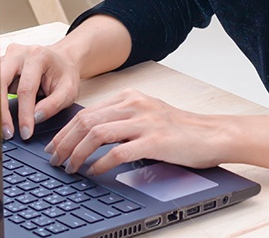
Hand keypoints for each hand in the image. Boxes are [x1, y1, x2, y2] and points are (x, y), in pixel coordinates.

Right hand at [0, 42, 80, 140]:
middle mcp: (18, 54)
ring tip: (4, 127)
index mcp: (37, 56)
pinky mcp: (1, 67)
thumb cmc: (64, 73)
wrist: (61, 60)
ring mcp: (7, 58)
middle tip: (7, 132)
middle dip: (1, 110)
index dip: (24, 113)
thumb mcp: (69, 90)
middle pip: (0, 82)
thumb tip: (34, 118)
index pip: (26, 89)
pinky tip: (1, 116)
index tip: (26, 132)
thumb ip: (53, 105)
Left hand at [45, 88, 229, 175]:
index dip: (66, 130)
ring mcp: (145, 122)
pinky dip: (100, 163)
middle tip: (55, 159)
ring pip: (97, 134)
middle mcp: (136, 105)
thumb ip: (123, 119)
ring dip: (77, 153)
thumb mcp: (148, 115)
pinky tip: (94, 172)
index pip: (87, 111)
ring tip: (70, 167)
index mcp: (131, 97)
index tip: (55, 146)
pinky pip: (118, 152)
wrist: (213, 135)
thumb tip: (90, 134)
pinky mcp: (155, 141)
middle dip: (65, 142)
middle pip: (86, 121)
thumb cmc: (180, 130)